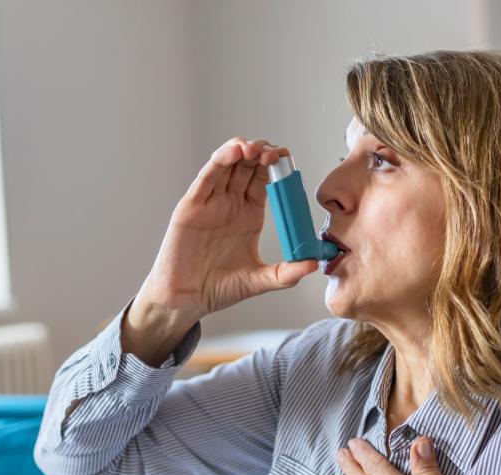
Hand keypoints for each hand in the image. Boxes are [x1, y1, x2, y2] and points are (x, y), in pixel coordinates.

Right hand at [140, 137, 318, 321]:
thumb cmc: (218, 288)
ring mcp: (211, 202)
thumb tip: (313, 265)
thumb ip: (286, 273)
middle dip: (261, 154)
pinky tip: (233, 153)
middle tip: (274, 152)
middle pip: (247, 167)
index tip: (288, 160)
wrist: (187, 299)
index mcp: (249, 215)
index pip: (265, 181)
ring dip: (242, 150)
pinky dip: (220, 161)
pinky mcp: (192, 205)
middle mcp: (230, 204)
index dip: (276, 168)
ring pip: (227, 165)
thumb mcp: (259, 281)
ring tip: (255, 148)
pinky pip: (207, 177)